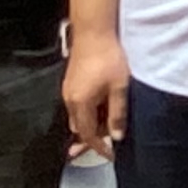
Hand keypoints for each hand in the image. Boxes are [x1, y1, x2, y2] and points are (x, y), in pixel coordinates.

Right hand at [65, 28, 130, 156]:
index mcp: (80, 104)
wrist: (93, 31)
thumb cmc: (109, 58)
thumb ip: (117, 114)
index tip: (110, 155)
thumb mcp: (119, 87)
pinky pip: (78, 105)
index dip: (99, 147)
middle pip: (80, 127)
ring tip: (108, 124)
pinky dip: (89, 112)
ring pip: (78, 116)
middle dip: (94, 137)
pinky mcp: (70, 82)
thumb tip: (116, 136)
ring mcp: (68, 90)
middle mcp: (70, 99)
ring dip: (92, 123)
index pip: (88, 134)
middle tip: (110, 141)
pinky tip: (101, 107)